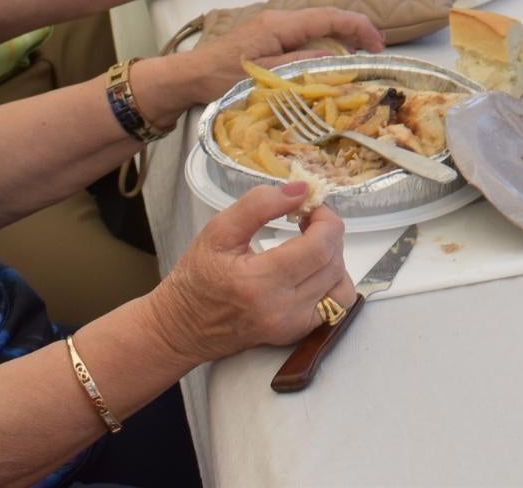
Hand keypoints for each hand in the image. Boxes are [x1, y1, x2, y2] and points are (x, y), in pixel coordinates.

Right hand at [149, 183, 355, 364]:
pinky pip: (335, 305)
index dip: (324, 218)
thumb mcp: (218, 230)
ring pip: (340, 285)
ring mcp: (291, 325)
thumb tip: (300, 188)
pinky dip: (332, 282)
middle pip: (333, 262)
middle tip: (307, 219)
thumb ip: (259, 205)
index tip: (310, 205)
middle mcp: (281, 309)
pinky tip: (311, 269)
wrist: (182, 327)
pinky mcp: (296, 333)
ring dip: (334, 257)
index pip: (319, 246)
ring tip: (310, 245)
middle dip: (328, 232)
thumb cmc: (196, 278)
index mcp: (259, 282)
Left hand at [178, 6, 387, 109]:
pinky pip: (305, 33)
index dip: (357, 27)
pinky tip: (333, 55)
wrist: (188, 77)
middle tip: (377, 49)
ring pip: (317, 24)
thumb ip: (298, 63)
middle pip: (327, 16)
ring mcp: (273, 26)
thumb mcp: (262, 75)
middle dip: (355, 29)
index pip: (328, 17)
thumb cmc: (219, 77)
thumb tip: (334, 57)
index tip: (378, 45)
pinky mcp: (268, 37)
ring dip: (342, 34)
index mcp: (279, 24)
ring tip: (363, 52)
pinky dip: (326, 40)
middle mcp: (279, 19)